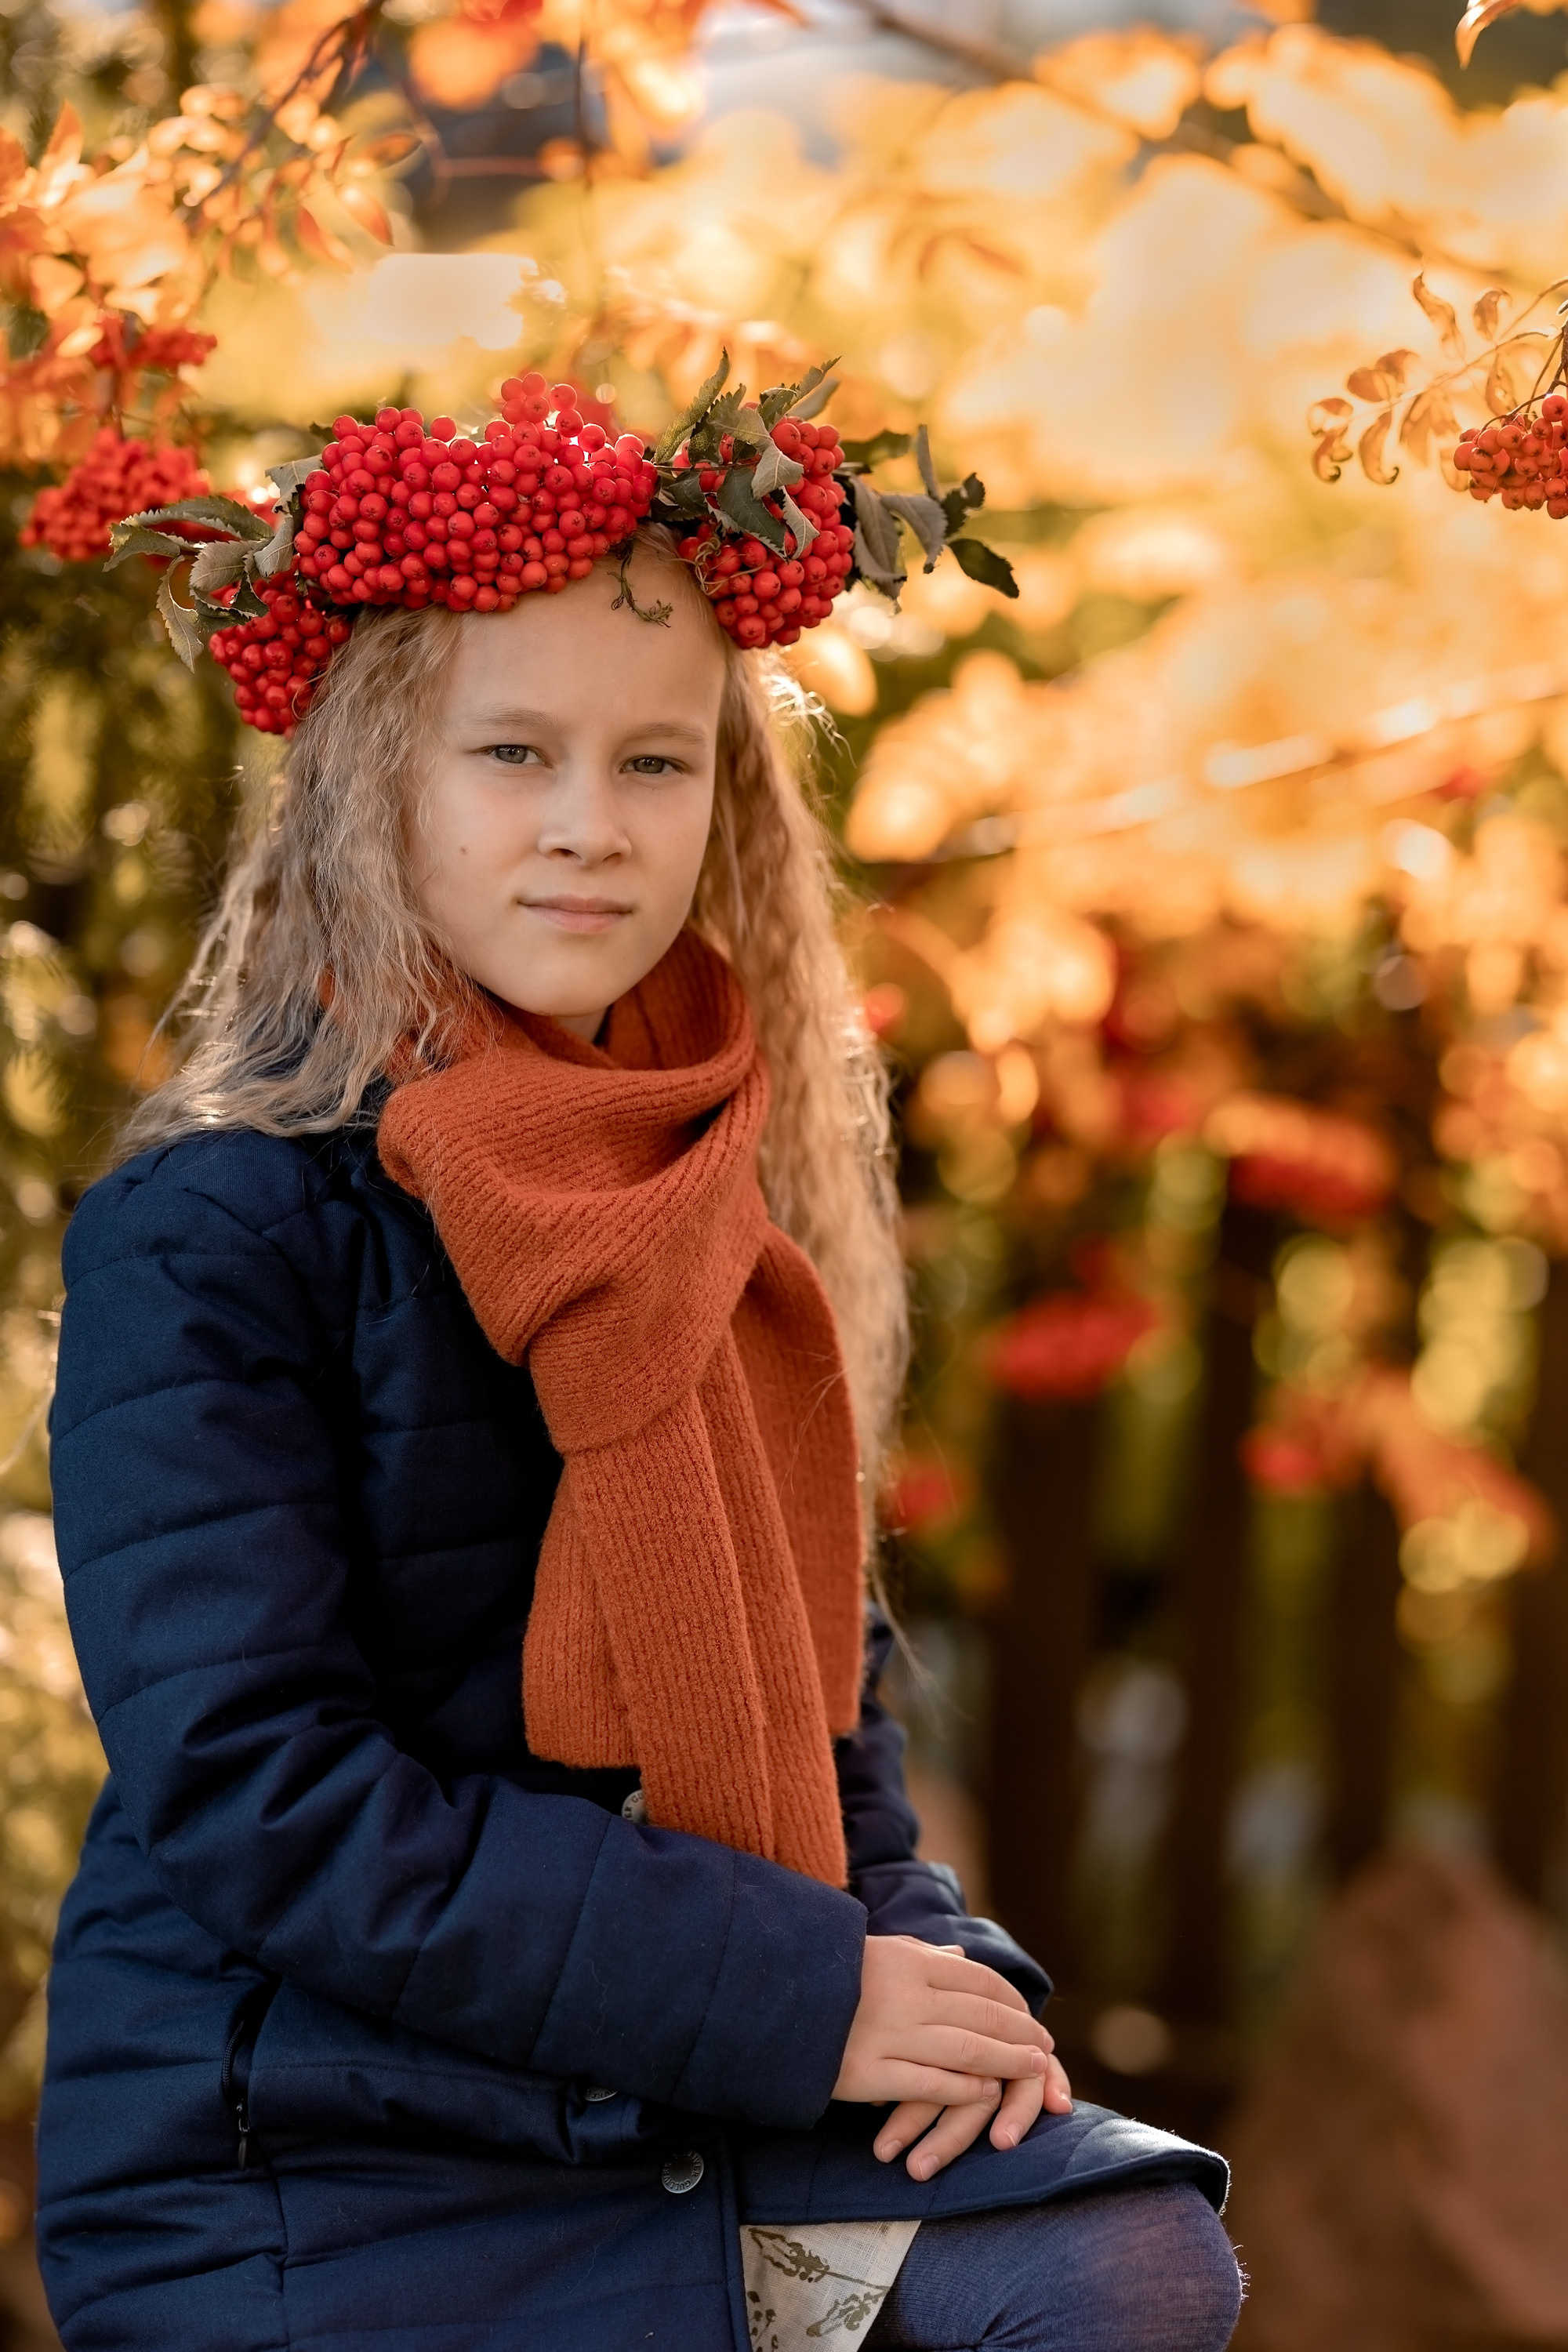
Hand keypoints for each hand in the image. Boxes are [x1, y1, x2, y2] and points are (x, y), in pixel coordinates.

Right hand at [832, 1937, 1070, 2179]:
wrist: (770, 1995)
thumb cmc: (828, 1972)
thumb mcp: (877, 1950)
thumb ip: (923, 1955)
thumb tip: (962, 1955)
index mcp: (908, 1959)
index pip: (978, 1980)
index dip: (1011, 2001)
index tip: (1032, 2018)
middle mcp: (905, 1994)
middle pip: (981, 2014)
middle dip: (1020, 2032)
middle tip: (1045, 2049)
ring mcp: (888, 2034)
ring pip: (965, 2049)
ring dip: (1006, 2060)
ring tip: (1032, 2069)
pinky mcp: (868, 2073)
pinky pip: (930, 2082)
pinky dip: (965, 2088)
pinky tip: (988, 2092)